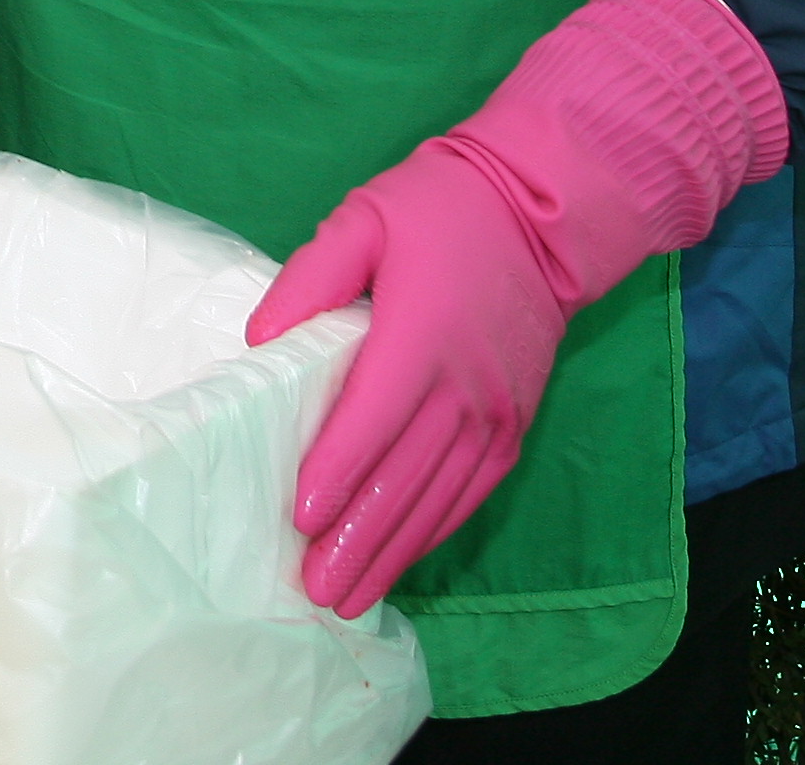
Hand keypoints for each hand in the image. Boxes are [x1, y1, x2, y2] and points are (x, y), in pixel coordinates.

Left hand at [245, 142, 567, 616]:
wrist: (543, 214)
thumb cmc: (439, 210)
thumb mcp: (364, 219)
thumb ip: (311, 278)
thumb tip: (261, 340)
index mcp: (422, 336)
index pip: (373, 418)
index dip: (336, 472)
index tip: (300, 518)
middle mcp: (466, 388)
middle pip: (404, 476)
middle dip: (356, 537)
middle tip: (313, 588)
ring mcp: (497, 414)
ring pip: (438, 497)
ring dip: (392, 550)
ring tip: (346, 594)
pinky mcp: (513, 426)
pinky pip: (470, 492)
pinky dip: (433, 530)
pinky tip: (400, 558)